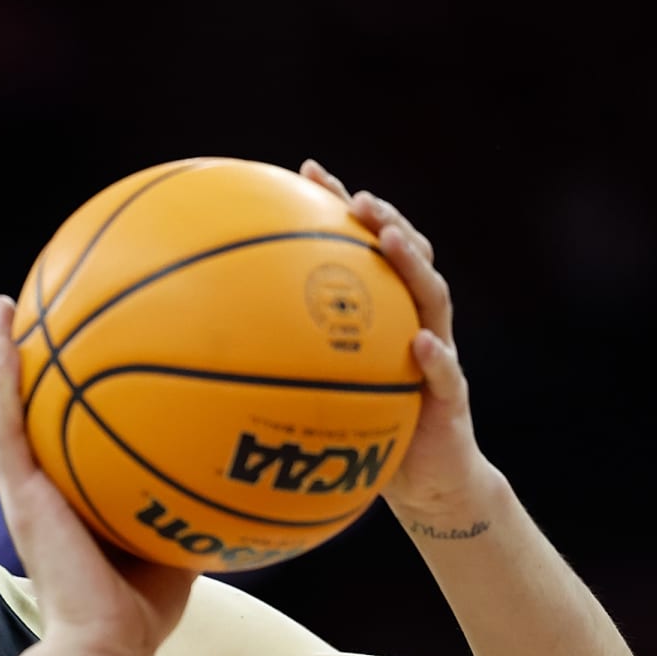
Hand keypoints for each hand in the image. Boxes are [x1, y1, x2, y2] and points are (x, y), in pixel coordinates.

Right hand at [0, 295, 196, 655]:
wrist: (109, 643)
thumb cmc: (145, 607)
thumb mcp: (179, 539)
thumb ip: (193, 498)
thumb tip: (239, 464)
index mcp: (75, 494)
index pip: (67, 430)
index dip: (68, 388)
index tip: (81, 342)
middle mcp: (45, 485)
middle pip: (30, 410)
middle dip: (32, 359)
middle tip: (39, 306)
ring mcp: (26, 486)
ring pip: (4, 407)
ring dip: (4, 354)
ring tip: (8, 303)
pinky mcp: (19, 490)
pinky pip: (4, 422)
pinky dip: (3, 373)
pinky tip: (8, 330)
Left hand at [299, 159, 500, 519]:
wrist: (427, 485)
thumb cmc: (370, 436)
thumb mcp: (323, 395)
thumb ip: (285, 366)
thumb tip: (205, 349)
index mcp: (385, 317)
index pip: (367, 249)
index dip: (342, 208)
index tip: (308, 171)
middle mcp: (416, 323)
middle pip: (409, 256)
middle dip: (386, 219)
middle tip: (358, 198)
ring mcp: (440, 356)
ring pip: (434, 299)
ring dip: (412, 266)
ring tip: (390, 240)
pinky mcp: (451, 399)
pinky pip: (447, 374)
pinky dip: (435, 356)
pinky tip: (419, 342)